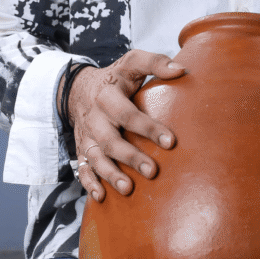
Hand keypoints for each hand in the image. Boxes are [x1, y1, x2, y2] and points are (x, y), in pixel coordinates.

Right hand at [60, 50, 184, 201]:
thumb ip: (156, 63)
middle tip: (152, 171)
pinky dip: (88, 183)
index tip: (170, 141)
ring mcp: (86, 135)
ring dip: (110, 174)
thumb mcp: (132, 62)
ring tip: (128, 188)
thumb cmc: (115, 77)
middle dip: (130, 157)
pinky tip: (101, 196)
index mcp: (107, 96)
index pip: (128, 114)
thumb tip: (181, 70)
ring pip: (95, 158)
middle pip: (110, 140)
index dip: (148, 128)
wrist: (78, 88)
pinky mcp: (82, 148)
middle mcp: (94, 118)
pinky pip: (82, 168)